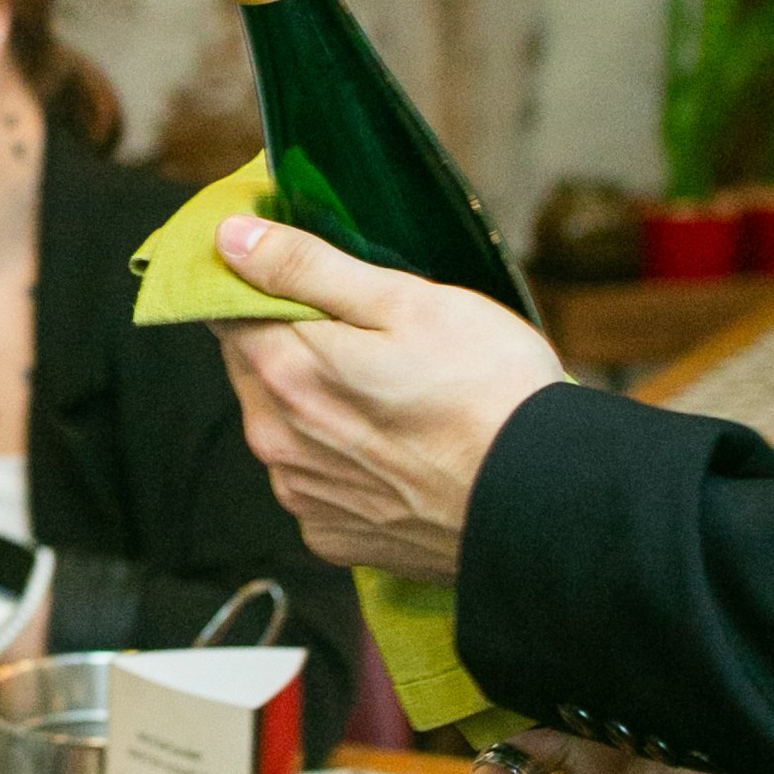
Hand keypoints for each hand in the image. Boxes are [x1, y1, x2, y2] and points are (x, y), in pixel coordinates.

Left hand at [210, 216, 564, 579]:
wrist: (545, 502)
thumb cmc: (489, 392)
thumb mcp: (406, 301)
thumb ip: (308, 267)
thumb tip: (231, 238)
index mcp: (287, 370)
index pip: (227, 311)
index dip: (259, 287)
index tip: (303, 279)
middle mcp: (276, 439)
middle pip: (253, 369)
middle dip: (292, 344)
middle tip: (369, 337)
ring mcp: (302, 494)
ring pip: (281, 426)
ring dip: (313, 404)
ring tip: (392, 397)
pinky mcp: (331, 535)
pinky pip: (313, 480)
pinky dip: (339, 461)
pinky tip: (394, 451)